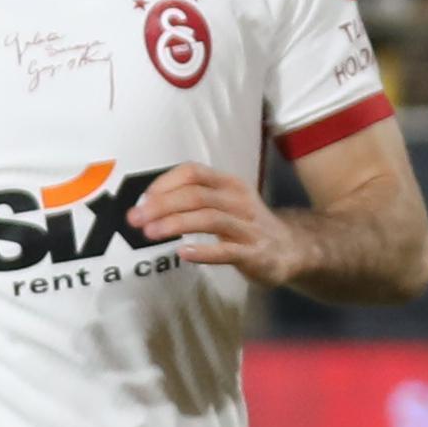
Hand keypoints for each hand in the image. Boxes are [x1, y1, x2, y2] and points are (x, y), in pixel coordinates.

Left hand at [138, 162, 319, 292]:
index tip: (142, 200)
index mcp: (229, 184)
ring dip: (176, 224)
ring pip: (210, 218)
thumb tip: (146, 205)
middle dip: (161, 205)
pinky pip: (228, 251)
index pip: (193, 172)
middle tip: (135, 219)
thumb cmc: (246, 225)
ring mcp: (249, 227)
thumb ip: (193, 199)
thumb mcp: (224, 202)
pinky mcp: (255, 254)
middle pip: (196, 195)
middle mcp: (240, 200)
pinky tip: (183, 253)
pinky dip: (204, 251)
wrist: (292, 249)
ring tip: (151, 233)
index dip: (164, 183)